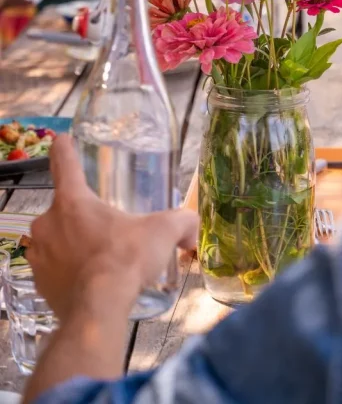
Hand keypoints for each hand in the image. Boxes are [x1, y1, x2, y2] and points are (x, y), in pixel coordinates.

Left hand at [27, 137, 197, 321]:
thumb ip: (182, 222)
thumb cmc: (125, 261)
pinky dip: (66, 270)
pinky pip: (51, 268)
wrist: (97, 312)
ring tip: (98, 256)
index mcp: (73, 201)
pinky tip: (87, 279)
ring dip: (71, 243)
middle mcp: (47, 223)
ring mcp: (38, 254)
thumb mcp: (162, 232)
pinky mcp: (37, 282)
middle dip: (82, 215)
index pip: (64, 163)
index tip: (62, 140)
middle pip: (62, 207)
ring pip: (55, 238)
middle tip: (105, 227)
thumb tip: (193, 229)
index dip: (64, 149)